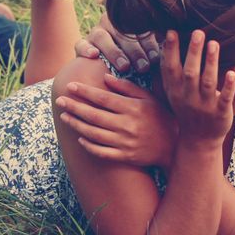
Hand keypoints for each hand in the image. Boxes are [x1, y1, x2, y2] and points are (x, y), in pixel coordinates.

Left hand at [55, 74, 177, 168]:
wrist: (175, 146)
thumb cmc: (161, 117)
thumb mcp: (149, 98)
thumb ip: (127, 88)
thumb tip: (106, 78)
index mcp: (132, 108)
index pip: (103, 98)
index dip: (85, 92)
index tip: (71, 86)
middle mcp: (127, 125)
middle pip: (94, 115)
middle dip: (74, 107)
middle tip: (60, 100)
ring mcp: (125, 142)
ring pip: (94, 133)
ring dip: (76, 124)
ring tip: (65, 117)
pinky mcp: (125, 156)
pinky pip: (101, 152)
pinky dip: (88, 145)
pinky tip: (80, 138)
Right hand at [74, 11, 161, 73]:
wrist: (107, 66)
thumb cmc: (138, 58)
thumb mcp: (149, 50)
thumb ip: (159, 46)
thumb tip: (176, 41)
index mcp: (130, 22)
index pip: (139, 30)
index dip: (148, 44)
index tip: (157, 58)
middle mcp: (112, 23)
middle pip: (122, 34)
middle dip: (135, 51)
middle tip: (144, 67)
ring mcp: (96, 32)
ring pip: (102, 37)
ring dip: (114, 52)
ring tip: (124, 66)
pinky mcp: (82, 44)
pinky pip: (80, 44)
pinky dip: (85, 48)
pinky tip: (93, 55)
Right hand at [160, 30, 234, 142]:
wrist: (198, 140)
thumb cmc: (186, 108)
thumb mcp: (173, 92)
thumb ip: (170, 70)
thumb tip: (167, 40)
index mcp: (175, 90)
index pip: (171, 67)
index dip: (171, 50)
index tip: (173, 31)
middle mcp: (188, 97)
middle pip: (190, 72)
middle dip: (193, 52)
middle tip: (198, 32)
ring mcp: (205, 105)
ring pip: (208, 82)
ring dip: (211, 63)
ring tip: (214, 43)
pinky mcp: (220, 113)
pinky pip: (224, 98)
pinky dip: (228, 87)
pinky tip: (231, 73)